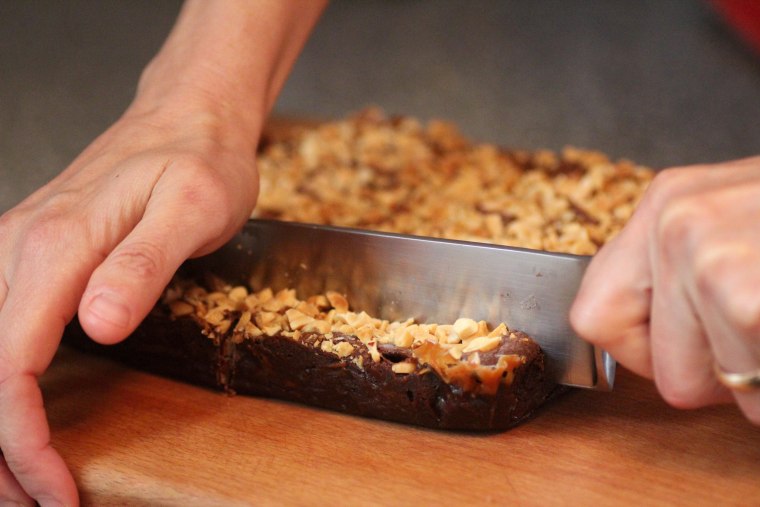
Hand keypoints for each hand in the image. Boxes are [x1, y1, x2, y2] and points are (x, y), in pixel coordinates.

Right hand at [0, 1, 324, 501]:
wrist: (188, 117)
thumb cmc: (200, 160)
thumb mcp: (193, 205)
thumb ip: (143, 264)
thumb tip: (95, 325)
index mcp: (55, 245)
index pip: (12, 364)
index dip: (24, 439)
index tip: (55, 490)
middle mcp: (20, 248)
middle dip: (4, 450)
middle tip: (40, 504)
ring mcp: (20, 250)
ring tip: (24, 480)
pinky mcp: (35, 255)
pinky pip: (1, 330)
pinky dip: (4, 384)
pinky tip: (19, 411)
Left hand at [570, 156, 759, 423]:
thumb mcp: (733, 222)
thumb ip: (672, 266)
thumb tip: (624, 322)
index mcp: (665, 201)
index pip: (594, 316)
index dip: (646, 349)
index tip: (692, 340)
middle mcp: (674, 221)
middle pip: (651, 363)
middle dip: (711, 370)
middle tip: (752, 329)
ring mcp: (706, 258)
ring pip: (693, 386)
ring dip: (749, 378)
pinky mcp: (740, 298)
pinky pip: (747, 399)